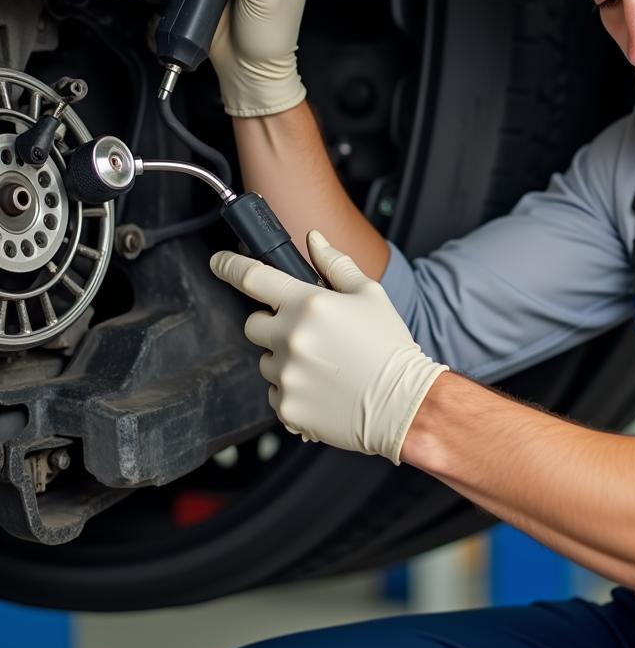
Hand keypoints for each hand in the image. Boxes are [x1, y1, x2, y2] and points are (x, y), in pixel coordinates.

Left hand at [210, 230, 448, 463]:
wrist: (403, 404)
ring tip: (324, 366)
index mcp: (309, 304)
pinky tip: (323, 389)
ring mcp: (286, 375)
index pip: (253, 277)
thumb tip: (314, 240)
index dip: (229, 266)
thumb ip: (336, 264)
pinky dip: (293, 391)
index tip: (218, 262)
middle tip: (307, 334)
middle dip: (272, 325)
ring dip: (285, 360)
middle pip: (253, 324)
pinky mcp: (286, 407)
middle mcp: (291, 338)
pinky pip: (276, 394)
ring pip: (266, 361)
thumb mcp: (370, 295)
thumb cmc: (389, 347)